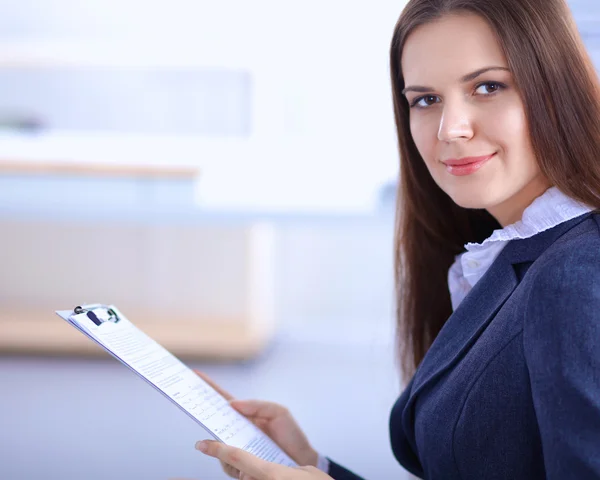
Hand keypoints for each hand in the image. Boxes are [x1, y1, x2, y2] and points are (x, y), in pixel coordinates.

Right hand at [194, 371, 318, 477]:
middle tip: (189, 401)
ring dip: (214, 438)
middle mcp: (237, 429)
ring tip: (225, 436)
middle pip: (212, 418)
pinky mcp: (240, 464)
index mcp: (246, 413)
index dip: (209, 387)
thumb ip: (257, 405)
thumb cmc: (291, 435)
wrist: (302, 461)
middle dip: (199, 409)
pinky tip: (232, 455)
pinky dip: (227, 458)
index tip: (194, 375)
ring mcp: (237, 447)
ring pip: (216, 443)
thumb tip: (232, 404)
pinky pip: (226, 462)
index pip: (223, 398)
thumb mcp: (278, 412)